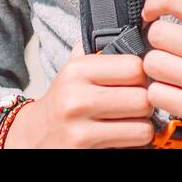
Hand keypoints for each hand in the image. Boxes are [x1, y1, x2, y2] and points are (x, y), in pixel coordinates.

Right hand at [3, 42, 154, 148]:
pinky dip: (134, 143)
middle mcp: (76, 99)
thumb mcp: (74, 71)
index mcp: (77, 71)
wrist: (35, 137)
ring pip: (143, 127)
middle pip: (142, 99)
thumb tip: (140, 30)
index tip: (137, 81)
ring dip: (143, 126)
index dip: (143, 75)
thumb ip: (101, 52)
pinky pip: (133, 146)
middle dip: (147, 103)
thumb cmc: (64, 101)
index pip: (134, 67)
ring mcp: (80, 130)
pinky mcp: (85, 151)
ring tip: (131, 121)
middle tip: (138, 105)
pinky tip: (121, 136)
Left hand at [140, 0, 181, 147]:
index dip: (154, 4)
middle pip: (157, 34)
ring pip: (152, 64)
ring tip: (173, 71)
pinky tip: (175, 91)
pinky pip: (157, 94)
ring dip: (159, 68)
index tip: (150, 12)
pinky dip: (162, 93)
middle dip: (160, 41)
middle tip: (170, 48)